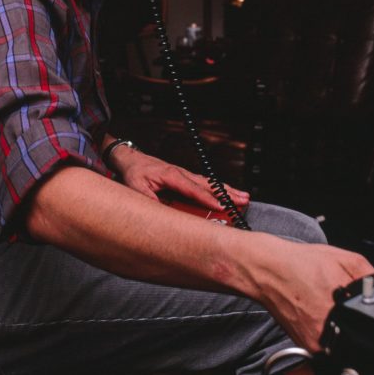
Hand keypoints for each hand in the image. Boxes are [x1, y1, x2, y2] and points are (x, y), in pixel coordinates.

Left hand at [111, 144, 249, 213]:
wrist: (130, 159)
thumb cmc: (134, 172)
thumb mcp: (136, 189)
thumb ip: (149, 202)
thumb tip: (161, 215)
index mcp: (171, 176)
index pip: (194, 190)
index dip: (208, 200)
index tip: (222, 207)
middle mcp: (181, 174)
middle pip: (208, 185)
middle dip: (227, 193)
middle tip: (243, 200)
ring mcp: (184, 175)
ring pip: (209, 183)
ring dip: (227, 190)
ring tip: (243, 197)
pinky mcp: (184, 177)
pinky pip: (204, 184)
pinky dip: (218, 189)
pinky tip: (227, 194)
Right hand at [253, 238, 373, 352]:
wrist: (269, 270)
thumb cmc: (301, 263)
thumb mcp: (346, 259)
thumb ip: (371, 276)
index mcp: (340, 310)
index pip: (372, 327)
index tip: (366, 308)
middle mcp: (326, 332)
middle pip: (358, 336)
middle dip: (357, 322)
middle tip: (343, 304)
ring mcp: (314, 343)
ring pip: (342, 345)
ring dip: (341, 329)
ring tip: (329, 307)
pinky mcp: (305, 346)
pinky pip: (325, 347)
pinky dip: (327, 332)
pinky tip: (319, 313)